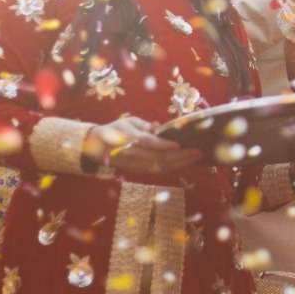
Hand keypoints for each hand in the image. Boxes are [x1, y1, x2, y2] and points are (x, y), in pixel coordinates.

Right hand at [83, 116, 202, 175]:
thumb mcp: (128, 122)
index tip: (178, 144)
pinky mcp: (138, 171)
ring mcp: (136, 165)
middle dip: (180, 156)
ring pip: (160, 167)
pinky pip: (158, 171)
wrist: (96, 148)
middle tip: (198, 151)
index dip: (163, 145)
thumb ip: (144, 125)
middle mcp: (133, 154)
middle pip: (158, 158)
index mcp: (128, 139)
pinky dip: (173, 168)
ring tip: (196, 157)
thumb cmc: (115, 130)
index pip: (147, 143)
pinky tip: (185, 163)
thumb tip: (159, 127)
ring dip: (180, 164)